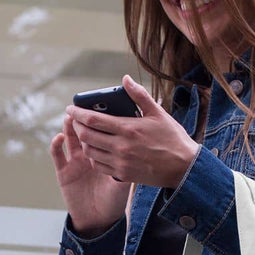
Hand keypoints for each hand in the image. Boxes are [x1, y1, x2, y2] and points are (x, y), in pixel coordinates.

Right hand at [50, 112, 131, 237]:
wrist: (100, 221)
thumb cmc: (114, 202)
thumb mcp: (124, 182)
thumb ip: (127, 166)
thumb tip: (136, 149)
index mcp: (103, 154)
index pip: (100, 132)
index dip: (98, 120)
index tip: (100, 106)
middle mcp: (88, 155)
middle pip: (84, 131)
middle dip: (83, 119)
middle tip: (82, 105)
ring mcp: (74, 162)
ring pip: (70, 138)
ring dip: (69, 126)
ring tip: (71, 116)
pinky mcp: (63, 172)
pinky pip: (57, 155)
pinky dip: (56, 144)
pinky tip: (59, 137)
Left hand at [64, 75, 199, 189]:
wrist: (183, 168)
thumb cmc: (173, 139)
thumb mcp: (158, 114)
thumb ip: (139, 96)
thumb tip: (125, 79)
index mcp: (128, 129)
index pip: (93, 120)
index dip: (77, 113)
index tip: (70, 109)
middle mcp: (121, 147)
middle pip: (87, 136)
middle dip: (77, 127)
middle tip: (76, 121)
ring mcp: (121, 163)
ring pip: (90, 152)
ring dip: (84, 142)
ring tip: (86, 135)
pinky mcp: (123, 174)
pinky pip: (99, 166)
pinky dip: (93, 157)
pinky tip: (96, 151)